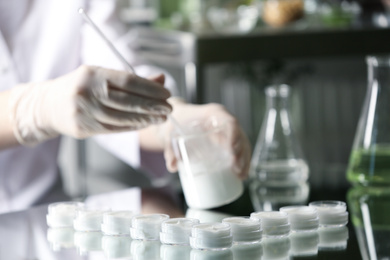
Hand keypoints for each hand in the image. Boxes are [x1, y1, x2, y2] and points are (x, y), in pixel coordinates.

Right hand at [9, 65, 171, 145]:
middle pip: (128, 101)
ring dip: (145, 119)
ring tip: (161, 118)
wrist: (47, 105)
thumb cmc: (81, 87)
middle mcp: (87, 92)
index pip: (128, 81)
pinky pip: (114, 129)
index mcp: (92, 74)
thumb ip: (131, 79)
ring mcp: (84, 112)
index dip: (150, 89)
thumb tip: (161, 79)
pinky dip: (132, 127)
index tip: (166, 94)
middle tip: (169, 109)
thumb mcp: (101, 76)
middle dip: (152, 106)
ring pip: (122, 118)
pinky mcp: (83, 128)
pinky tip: (145, 124)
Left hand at [162, 98, 250, 179]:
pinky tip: (241, 174)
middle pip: (240, 135)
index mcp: (213, 113)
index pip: (230, 122)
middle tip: (236, 169)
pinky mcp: (226, 139)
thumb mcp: (170, 131)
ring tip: (241, 176)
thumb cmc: (176, 120)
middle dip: (241, 153)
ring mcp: (226, 130)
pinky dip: (242, 161)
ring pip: (242, 144)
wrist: (177, 117)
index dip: (235, 136)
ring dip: (244, 160)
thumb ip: (170, 148)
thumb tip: (173, 166)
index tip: (233, 151)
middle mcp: (223, 120)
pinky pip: (239, 149)